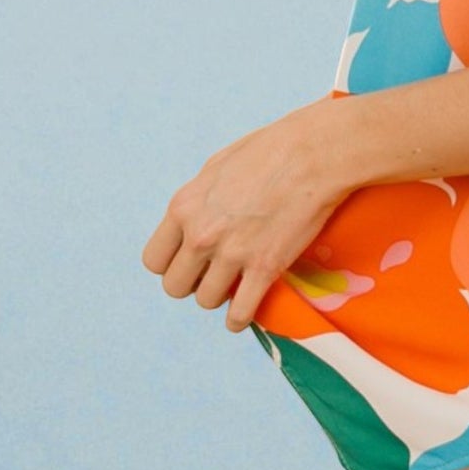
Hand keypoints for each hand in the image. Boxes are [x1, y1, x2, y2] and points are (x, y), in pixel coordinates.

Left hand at [141, 98, 348, 333]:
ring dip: (219, 297)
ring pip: (206, 301)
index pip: (154, 260)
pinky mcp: (265, 268)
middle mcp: (201, 234)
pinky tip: (244, 313)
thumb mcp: (217, 167)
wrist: (315, 154)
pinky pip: (240, 313)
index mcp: (184, 207)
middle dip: (193, 283)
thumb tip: (192, 222)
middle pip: (175, 286)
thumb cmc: (270, 150)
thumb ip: (198, 201)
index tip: (190, 261)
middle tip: (214, 273)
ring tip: (235, 286)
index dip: (172, 264)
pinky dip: (240, 319)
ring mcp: (233, 254)